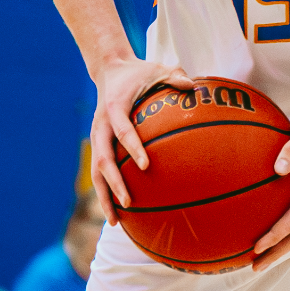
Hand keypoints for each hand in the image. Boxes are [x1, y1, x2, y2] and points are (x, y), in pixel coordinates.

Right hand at [88, 56, 194, 222]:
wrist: (109, 70)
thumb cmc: (138, 72)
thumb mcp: (156, 69)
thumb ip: (173, 77)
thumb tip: (193, 86)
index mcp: (114, 108)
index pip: (122, 130)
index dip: (132, 147)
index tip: (145, 165)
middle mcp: (101, 126)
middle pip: (102, 158)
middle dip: (113, 182)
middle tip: (128, 201)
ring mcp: (97, 137)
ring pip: (96, 172)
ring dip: (104, 196)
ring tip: (116, 221)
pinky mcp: (99, 145)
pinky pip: (100, 172)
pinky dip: (106, 192)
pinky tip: (118, 213)